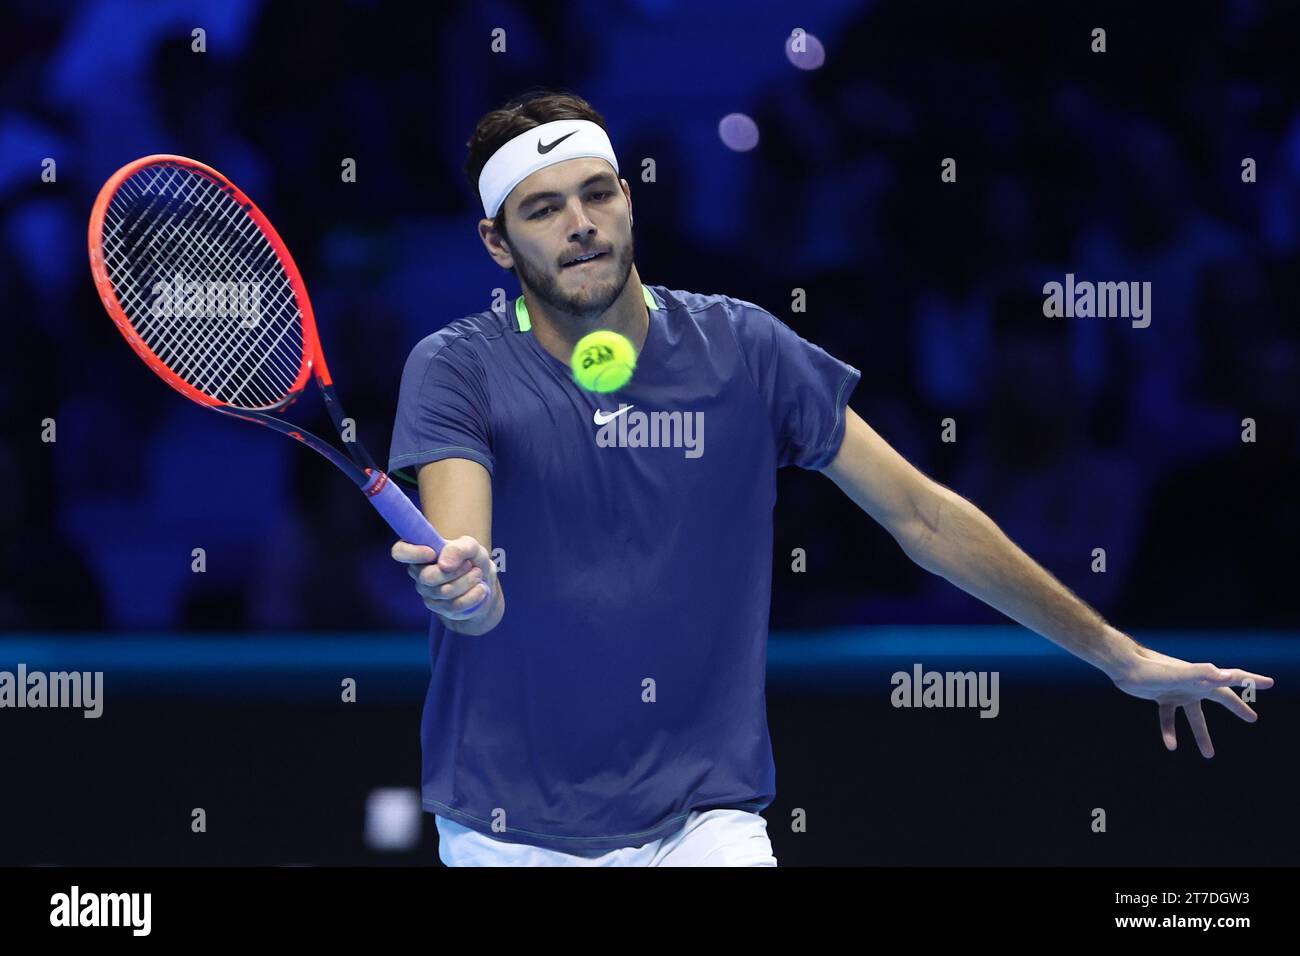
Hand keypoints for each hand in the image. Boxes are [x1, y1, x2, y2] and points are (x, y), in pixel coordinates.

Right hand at [390, 535, 496, 622]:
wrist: (483, 583)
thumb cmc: (472, 560)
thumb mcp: (471, 547)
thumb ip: (458, 548)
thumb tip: (443, 564)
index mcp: (420, 552)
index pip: (400, 551)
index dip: (412, 553)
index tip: (432, 553)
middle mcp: (418, 573)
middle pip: (428, 577)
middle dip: (455, 571)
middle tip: (470, 565)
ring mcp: (427, 592)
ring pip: (444, 592)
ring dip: (467, 581)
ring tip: (478, 574)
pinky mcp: (439, 609)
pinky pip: (454, 605)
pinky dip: (473, 596)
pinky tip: (481, 589)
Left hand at [1108, 644, 1274, 757]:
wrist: (1123, 665)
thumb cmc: (1151, 669)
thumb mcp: (1178, 674)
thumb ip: (1200, 674)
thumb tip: (1225, 675)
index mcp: (1201, 678)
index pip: (1232, 677)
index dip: (1252, 680)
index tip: (1270, 683)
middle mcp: (1192, 684)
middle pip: (1219, 697)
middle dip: (1236, 707)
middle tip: (1252, 718)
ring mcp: (1176, 691)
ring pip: (1194, 715)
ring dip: (1202, 734)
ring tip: (1209, 755)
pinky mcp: (1161, 696)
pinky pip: (1169, 717)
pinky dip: (1170, 731)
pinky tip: (1171, 746)